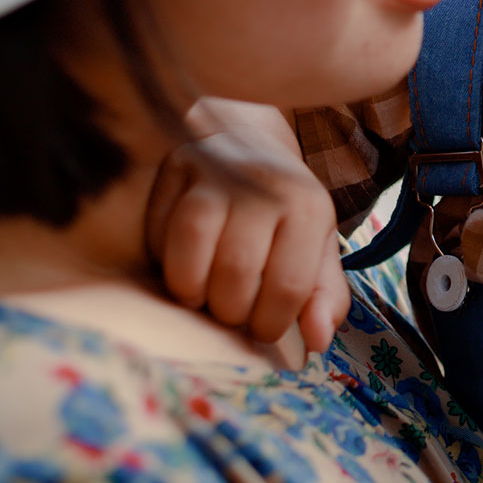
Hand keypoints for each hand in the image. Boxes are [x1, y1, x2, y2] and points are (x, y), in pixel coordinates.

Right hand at [145, 100, 348, 353]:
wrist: (249, 139)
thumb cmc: (285, 209)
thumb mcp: (318, 247)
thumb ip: (325, 296)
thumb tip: (317, 342)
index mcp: (309, 207)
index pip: (288, 286)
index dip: (271, 324)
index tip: (263, 331)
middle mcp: (265, 186)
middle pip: (236, 272)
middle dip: (229, 312)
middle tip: (230, 314)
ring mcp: (216, 174)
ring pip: (191, 247)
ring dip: (190, 290)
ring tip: (201, 299)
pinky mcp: (175, 169)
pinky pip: (158, 231)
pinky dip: (164, 261)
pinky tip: (180, 265)